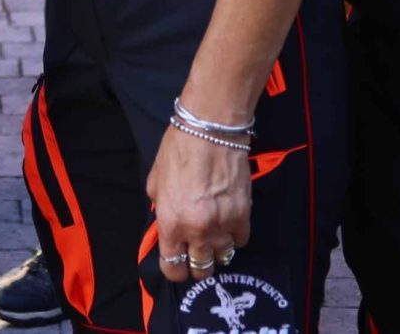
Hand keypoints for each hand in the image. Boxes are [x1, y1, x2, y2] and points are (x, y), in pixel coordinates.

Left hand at [146, 122, 250, 284]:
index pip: (173, 267)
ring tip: (214, 235)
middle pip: (201, 269)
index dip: (175, 269)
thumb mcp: (155, 180)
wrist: (211, 131)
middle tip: (197, 251)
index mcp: (170, 223)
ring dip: (218, 249)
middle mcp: (197, 231)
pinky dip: (235, 235)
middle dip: (197, 264)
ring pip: (223, 257)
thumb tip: (166, 220)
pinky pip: (241, 240)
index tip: (178, 263)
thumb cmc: (178, 150)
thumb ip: (160, 206)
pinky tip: (229, 222)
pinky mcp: (243, 216)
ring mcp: (222, 226)